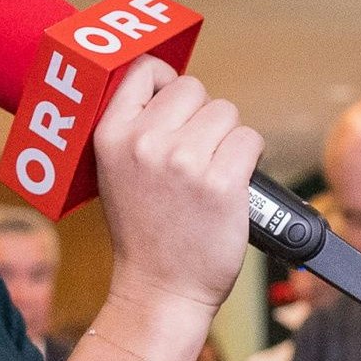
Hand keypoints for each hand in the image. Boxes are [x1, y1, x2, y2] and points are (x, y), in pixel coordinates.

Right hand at [91, 60, 265, 320]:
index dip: (166, 82)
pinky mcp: (221, 182)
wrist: (161, 291)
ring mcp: (184, 161)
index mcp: (111, 135)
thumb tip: (171, 87)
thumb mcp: (115, 173)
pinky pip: (250, 139)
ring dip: (227, 140)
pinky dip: (248, 160)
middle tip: (194, 155)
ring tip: (210, 174)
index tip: (175, 105)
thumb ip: (134, 128)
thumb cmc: (144, 232)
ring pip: (226, 113)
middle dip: (201, 117)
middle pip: (194, 88)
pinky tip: (231, 185)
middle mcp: (144, 142)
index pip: (144, 69)